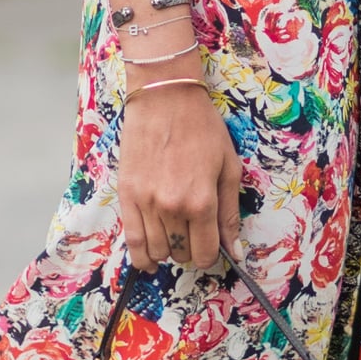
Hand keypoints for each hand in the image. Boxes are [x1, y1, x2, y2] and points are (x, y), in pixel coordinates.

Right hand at [117, 81, 242, 273]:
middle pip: (181, 253)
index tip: (211, 247)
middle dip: (190, 250)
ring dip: (167, 251)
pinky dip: (141, 256)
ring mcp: (146, 203)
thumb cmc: (202, 128)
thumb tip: (234, 250)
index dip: (210, 255)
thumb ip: (230, 213)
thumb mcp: (228, 168)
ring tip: (174, 237)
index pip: (205, 252)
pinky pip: (132, 240)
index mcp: (202, 201)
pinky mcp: (126, 195)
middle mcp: (172, 207)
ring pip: (156, 250)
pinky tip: (149, 261)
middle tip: (194, 234)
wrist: (164, 98)